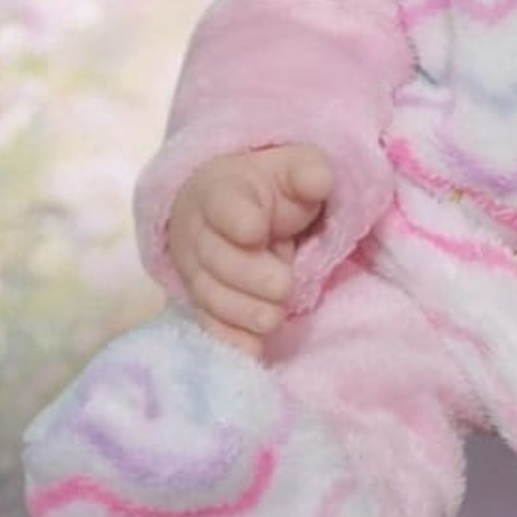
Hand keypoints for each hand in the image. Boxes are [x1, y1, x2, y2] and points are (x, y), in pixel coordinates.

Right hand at [168, 144, 332, 358]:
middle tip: (284, 286)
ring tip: (274, 319)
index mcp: (222, 190)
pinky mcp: (204, 300)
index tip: (256, 230)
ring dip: (241, 310)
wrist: (238, 208)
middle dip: (249, 275)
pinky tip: (252, 349)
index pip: (222, 203)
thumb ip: (307, 171)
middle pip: (214, 256)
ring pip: (209, 293)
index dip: (236, 218)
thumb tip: (319, 181)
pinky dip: (228, 338)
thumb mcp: (294, 167)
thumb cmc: (272, 187)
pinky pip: (209, 321)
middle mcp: (199, 231)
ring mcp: (196, 268)